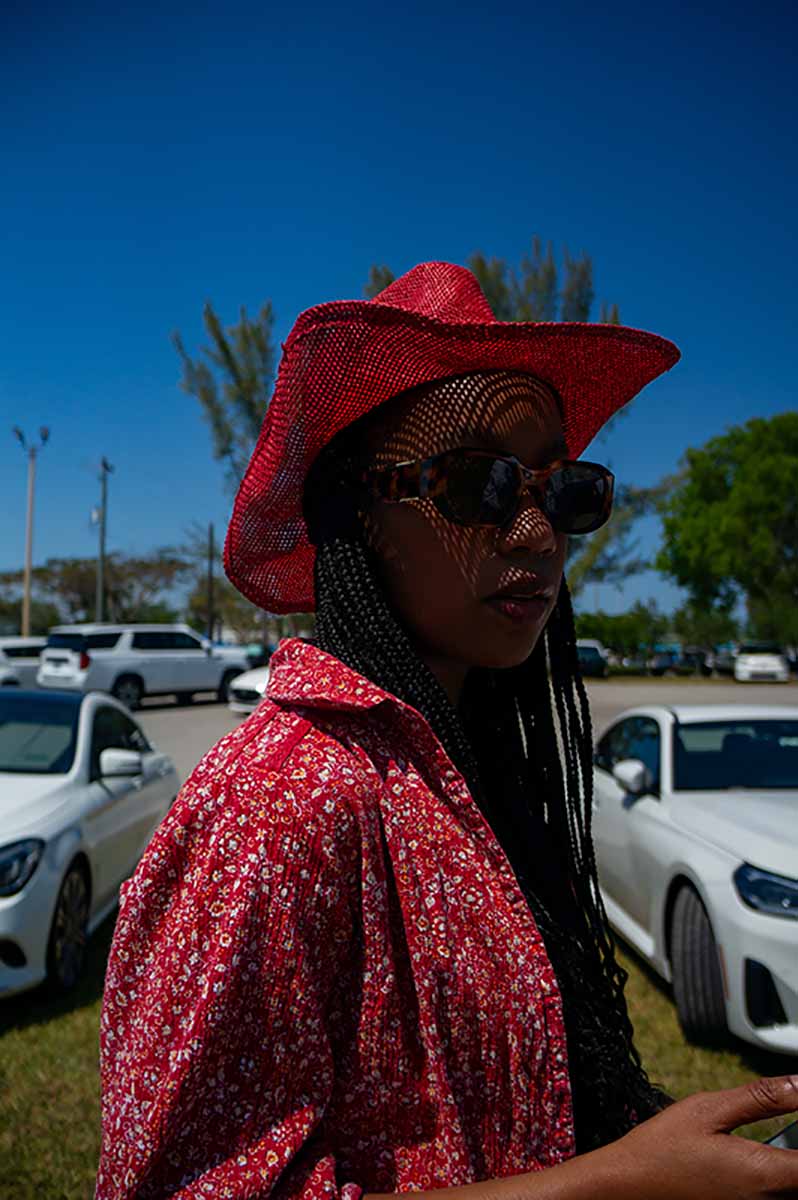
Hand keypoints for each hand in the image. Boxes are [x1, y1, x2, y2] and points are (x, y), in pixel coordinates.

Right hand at [595, 1075, 797, 1198]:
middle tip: (787, 1109)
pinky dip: (777, 1173)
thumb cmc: (662, 1148)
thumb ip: (760, 1098)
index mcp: (763, 1174)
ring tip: (773, 1134)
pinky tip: (759, 1155)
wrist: (628, 1184)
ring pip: (789, 1184)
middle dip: (796, 1143)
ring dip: (788, 1159)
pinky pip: (774, 1192)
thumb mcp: (708, 1110)